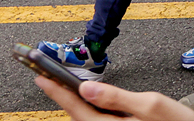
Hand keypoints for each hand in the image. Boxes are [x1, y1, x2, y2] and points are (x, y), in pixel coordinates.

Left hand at [35, 75, 193, 119]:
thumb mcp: (151, 105)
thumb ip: (116, 96)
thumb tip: (88, 87)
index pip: (76, 106)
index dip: (57, 90)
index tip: (41, 76)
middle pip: (78, 114)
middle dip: (62, 96)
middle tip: (46, 78)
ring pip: (86, 118)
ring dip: (74, 103)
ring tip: (63, 87)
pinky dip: (88, 110)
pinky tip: (89, 101)